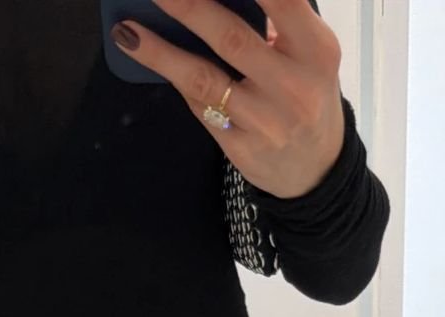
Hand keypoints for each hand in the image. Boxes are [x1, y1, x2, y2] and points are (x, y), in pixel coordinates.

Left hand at [113, 0, 343, 199]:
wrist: (316, 170)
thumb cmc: (306, 93)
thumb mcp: (307, 53)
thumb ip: (274, 22)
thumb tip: (214, 0)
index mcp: (316, 49)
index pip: (281, 1)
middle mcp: (293, 86)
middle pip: (230, 37)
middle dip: (188, 6)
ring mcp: (265, 122)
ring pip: (203, 79)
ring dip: (160, 52)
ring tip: (128, 31)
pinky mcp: (241, 148)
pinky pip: (199, 106)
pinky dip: (173, 77)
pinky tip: (149, 56)